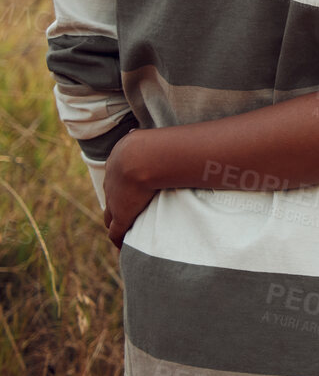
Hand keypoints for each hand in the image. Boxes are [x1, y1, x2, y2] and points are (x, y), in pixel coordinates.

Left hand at [101, 130, 156, 248]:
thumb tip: (138, 129)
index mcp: (116, 165)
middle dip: (115, 207)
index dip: (121, 188)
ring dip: (116, 224)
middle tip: (124, 215)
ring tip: (125, 233)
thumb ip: (141, 136)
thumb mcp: (141, 137)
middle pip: (109, 199)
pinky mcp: (122, 215)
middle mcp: (111, 184)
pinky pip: (116, 232)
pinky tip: (123, 246)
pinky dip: (119, 240)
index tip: (128, 193)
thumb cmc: (150, 144)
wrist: (143, 157)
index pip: (114, 180)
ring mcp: (115, 200)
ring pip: (110, 217)